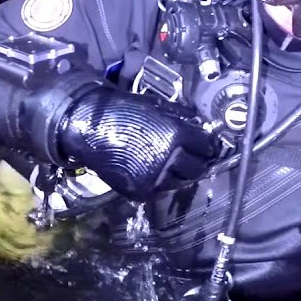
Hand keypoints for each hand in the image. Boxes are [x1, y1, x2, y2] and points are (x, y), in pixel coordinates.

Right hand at [56, 85, 219, 199]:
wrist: (90, 127)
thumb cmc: (124, 111)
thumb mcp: (158, 107)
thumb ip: (181, 119)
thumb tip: (202, 127)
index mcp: (176, 137)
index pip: (206, 147)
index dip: (210, 145)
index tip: (210, 144)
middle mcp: (168, 161)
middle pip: (197, 169)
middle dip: (201, 162)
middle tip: (200, 157)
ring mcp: (154, 180)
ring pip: (181, 183)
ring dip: (184, 175)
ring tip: (181, 166)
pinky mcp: (139, 192)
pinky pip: (161, 190)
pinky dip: (164, 183)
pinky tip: (161, 173)